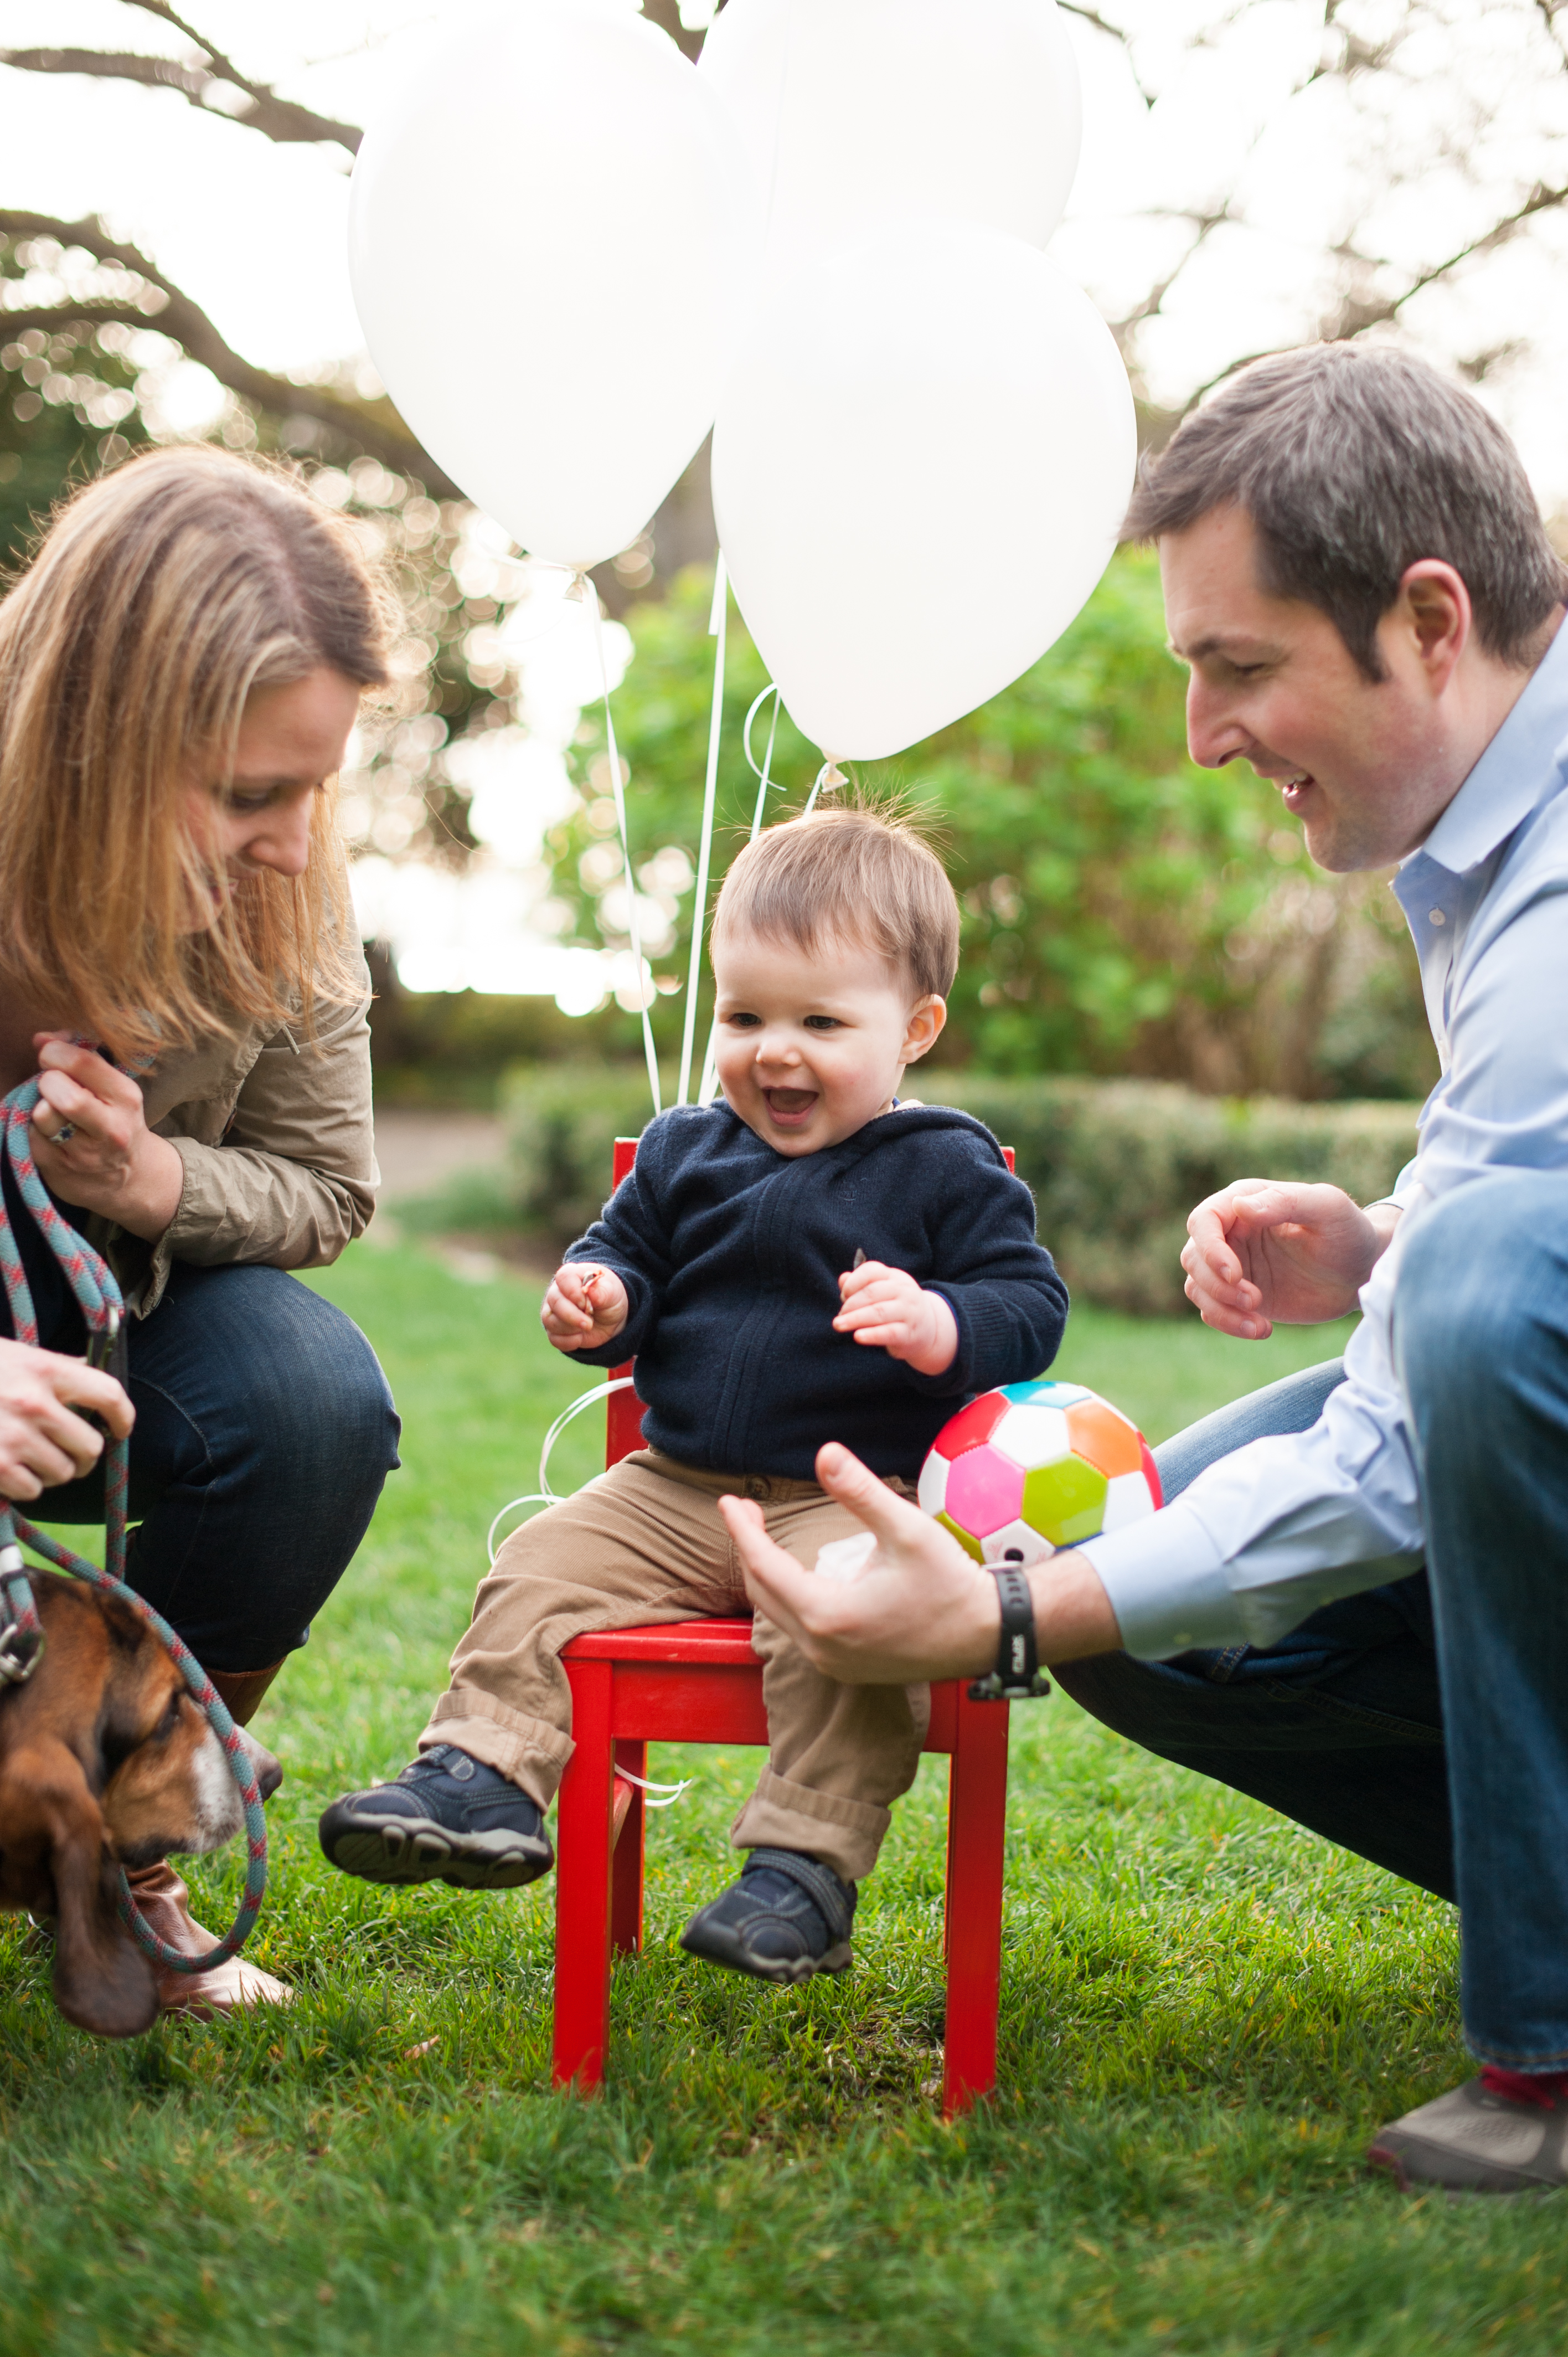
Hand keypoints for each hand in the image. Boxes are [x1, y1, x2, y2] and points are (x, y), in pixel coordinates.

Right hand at [0, 1335, 133, 1501]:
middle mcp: (34, 1404)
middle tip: (69, 1453)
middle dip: (83, 1455)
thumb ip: (52, 1365)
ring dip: (52, 1471)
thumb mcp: (13, 1355)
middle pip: (91, 1446)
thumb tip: (86, 1368)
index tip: (121, 1428)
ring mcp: (14, 1439)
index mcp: (44, 1370)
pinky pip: (32, 1490)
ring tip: (30, 1458)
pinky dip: (24, 1486)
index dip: (123, 1416)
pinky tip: (7, 1469)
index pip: (108, 1393)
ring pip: (63, 1473)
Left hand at [27, 1036, 183, 1242]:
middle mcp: (110, 1129)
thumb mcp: (113, 1089)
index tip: (50, 1054)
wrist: (129, 1178)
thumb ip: (81, 1058)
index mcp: (126, 1098)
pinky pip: (30, 1134)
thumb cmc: (114, 1121)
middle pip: (61, 1092)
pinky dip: (33, 1128)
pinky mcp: (59, 1169)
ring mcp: (84, 1153)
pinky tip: (49, 1132)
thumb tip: (41, 1038)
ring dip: (39, 1107)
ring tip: (52, 1111)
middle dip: (47, 1081)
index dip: (55, 1052)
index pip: (82, 1063)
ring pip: (42, 1115)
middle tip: (51, 1085)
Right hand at [540, 1263, 628, 1352]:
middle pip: (554, 1301)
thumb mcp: (612, 1292)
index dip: (573, 1291)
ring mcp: (553, 1311)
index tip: (586, 1303)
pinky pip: (554, 1338)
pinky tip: (580, 1337)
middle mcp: (557, 1292)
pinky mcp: (554, 1330)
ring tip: (588, 1326)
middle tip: (589, 1324)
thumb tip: (590, 1291)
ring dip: (571, 1329)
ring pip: (550, 1321)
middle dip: (572, 1316)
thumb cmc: (609, 1297)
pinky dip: (569, 1341)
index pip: (564, 1277)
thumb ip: (602, 1291)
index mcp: (572, 1275)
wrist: (611, 1318)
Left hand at [720, 1440, 1121, 1682]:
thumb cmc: (950, 1581)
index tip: (728, 1500)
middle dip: (748, 1547)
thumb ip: (861, 1491)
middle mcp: (820, 1647)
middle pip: (762, 1591)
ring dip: (765, 1574)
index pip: (763, 1564)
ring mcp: (831, 1664)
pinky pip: (798, 1631)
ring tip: (763, 1536)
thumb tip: (824, 1452)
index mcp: (827, 1614)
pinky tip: (797, 1574)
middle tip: (744, 1509)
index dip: (742, 1528)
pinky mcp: (845, 1668)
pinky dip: (787, 1599)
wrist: (987, 1635)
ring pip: (777, 1614)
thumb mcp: (906, 1529)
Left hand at [833, 1260, 958, 1375]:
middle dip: (851, 1304)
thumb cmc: (896, 1307)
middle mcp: (904, 1291)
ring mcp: (908, 1312)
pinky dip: (872, 1335)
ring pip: (879, 1312)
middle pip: (872, 1293)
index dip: (853, 1282)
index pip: (872, 1271)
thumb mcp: (882, 1291)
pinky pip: (889, 1332)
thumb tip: (842, 1278)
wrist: (928, 1328)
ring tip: (839, 1325)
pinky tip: (858, 1336)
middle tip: (838, 1316)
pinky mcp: (909, 1333)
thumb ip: (861, 1285)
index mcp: (895, 1277)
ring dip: (855, 1318)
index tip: (843, 1296)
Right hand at [1181, 1179, 1400, 1337]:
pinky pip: (1214, 1312)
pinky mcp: (1239, 1296)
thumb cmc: (1348, 1231)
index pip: (1203, 1221)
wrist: (1363, 1272)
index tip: (1235, 1274)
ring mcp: (1234, 1266)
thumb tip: (1240, 1206)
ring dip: (1220, 1309)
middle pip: (1194, 1258)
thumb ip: (1286, 1201)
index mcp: (1245, 1202)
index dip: (1209, 1248)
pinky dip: (1230, 1324)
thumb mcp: (1327, 1208)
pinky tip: (1264, 1329)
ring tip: (1260, 1324)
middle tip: (1256, 1299)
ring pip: (1197, 1287)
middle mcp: (1232, 1233)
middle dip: (1217, 1285)